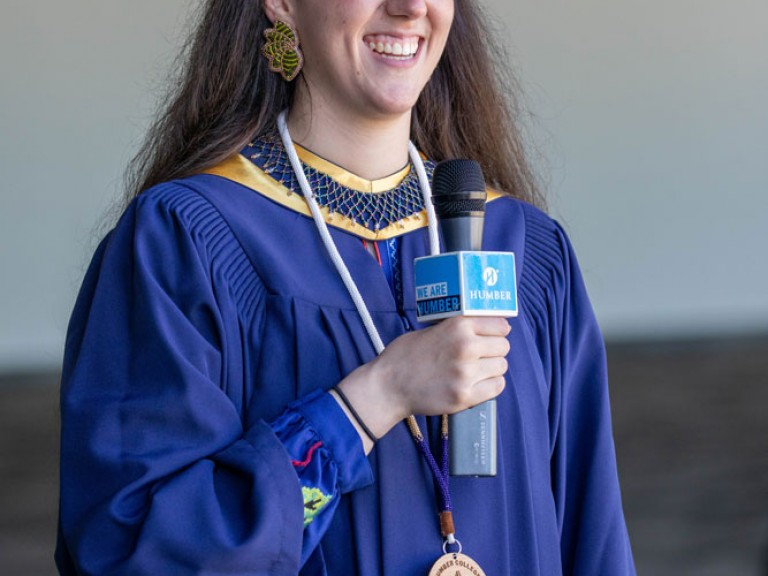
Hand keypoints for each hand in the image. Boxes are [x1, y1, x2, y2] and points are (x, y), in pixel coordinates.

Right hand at [335, 316, 509, 451]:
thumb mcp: (432, 329)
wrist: (387, 386)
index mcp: (458, 326)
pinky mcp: (465, 397)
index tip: (492, 335)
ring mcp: (466, 374)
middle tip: (481, 355)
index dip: (497, 331)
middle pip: (503, 347)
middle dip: (494, 350)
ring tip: (475, 370)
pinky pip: (496, 387)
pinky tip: (476, 383)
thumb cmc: (405, 356)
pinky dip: (490, 385)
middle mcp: (466, 347)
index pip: (500, 325)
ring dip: (491, 369)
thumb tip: (486, 327)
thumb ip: (458, 328)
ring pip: (501, 367)